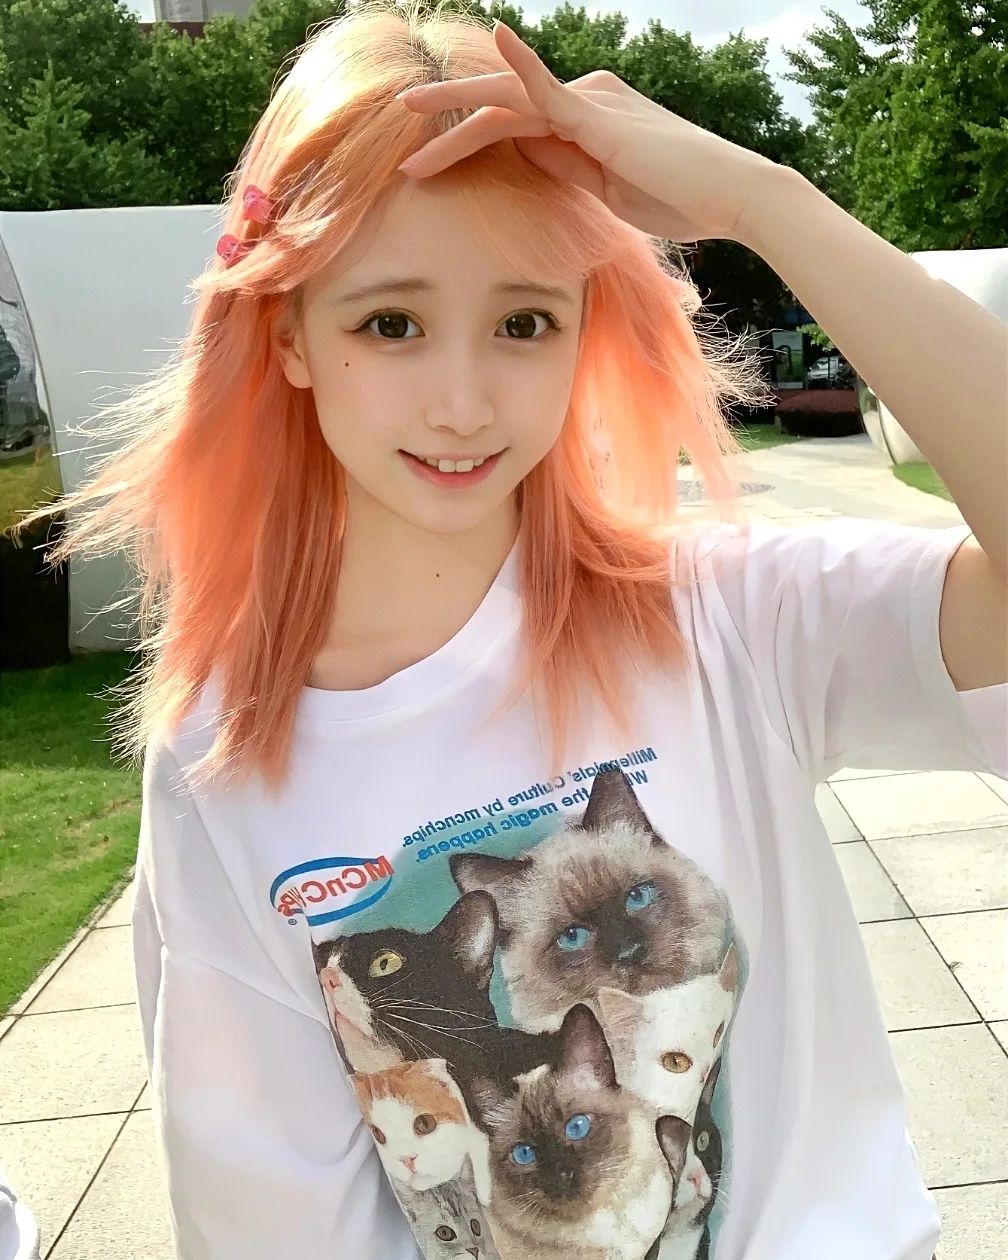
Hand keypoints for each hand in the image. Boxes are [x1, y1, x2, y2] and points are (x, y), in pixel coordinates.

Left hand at [395, 21, 780, 244]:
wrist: (728, 196)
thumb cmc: (677, 198)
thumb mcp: (606, 189)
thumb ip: (565, 168)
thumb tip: (525, 157)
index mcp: (582, 119)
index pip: (511, 126)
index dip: (465, 143)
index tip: (428, 166)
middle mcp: (582, 99)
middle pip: (499, 106)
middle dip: (446, 124)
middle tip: (401, 144)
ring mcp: (589, 102)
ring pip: (507, 101)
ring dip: (455, 115)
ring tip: (408, 120)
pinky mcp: (598, 115)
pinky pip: (548, 86)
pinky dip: (520, 64)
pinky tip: (494, 40)